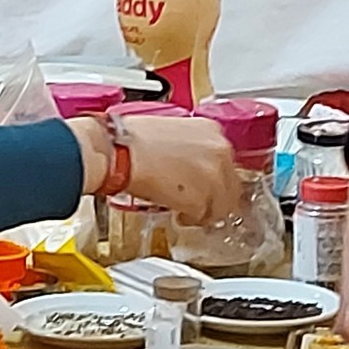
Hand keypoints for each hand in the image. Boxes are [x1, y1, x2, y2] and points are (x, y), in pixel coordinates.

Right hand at [99, 115, 248, 225]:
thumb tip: (189, 164)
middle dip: (214, 198)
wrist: (118, 151)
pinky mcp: (202, 198)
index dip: (214, 178)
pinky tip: (178, 212)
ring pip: (221, 205)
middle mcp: (219, 151)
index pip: (227, 162)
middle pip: (230, 186)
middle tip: (197, 203)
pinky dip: (191, 218)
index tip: (205, 185)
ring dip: (204, 211)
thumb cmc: (130, 140)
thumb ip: (190, 148)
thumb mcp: (170, 132)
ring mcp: (214, 176)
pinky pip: (203, 217)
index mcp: (211, 130)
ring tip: (185, 210)